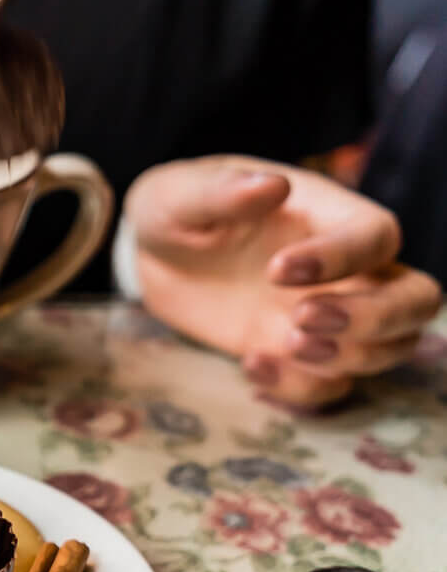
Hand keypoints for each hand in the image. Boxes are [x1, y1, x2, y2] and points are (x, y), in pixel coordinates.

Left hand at [125, 156, 441, 408]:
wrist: (153, 255)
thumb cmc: (176, 209)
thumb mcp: (179, 194)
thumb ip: (222, 191)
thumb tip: (272, 185)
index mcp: (326, 214)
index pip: (377, 236)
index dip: (342, 259)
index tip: (276, 270)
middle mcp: (344, 268)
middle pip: (418, 299)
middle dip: (377, 319)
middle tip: (300, 320)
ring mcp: (326, 314)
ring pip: (392, 347)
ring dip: (349, 357)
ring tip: (282, 343)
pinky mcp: (297, 353)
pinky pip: (332, 385)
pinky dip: (302, 387)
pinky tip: (251, 364)